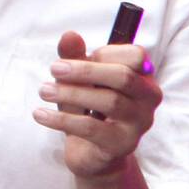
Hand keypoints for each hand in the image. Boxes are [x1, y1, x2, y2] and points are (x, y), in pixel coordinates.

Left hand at [32, 30, 161, 179]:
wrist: (91, 153)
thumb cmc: (89, 109)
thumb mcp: (79, 81)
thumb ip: (75, 57)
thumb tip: (69, 35)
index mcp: (143, 77)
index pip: (136, 56)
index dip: (104, 53)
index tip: (74, 59)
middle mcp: (148, 99)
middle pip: (123, 76)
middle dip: (85, 69)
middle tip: (53, 68)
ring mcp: (139, 124)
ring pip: (109, 101)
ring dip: (70, 93)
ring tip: (44, 91)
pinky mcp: (122, 145)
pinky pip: (91, 128)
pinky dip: (62, 120)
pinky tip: (39, 114)